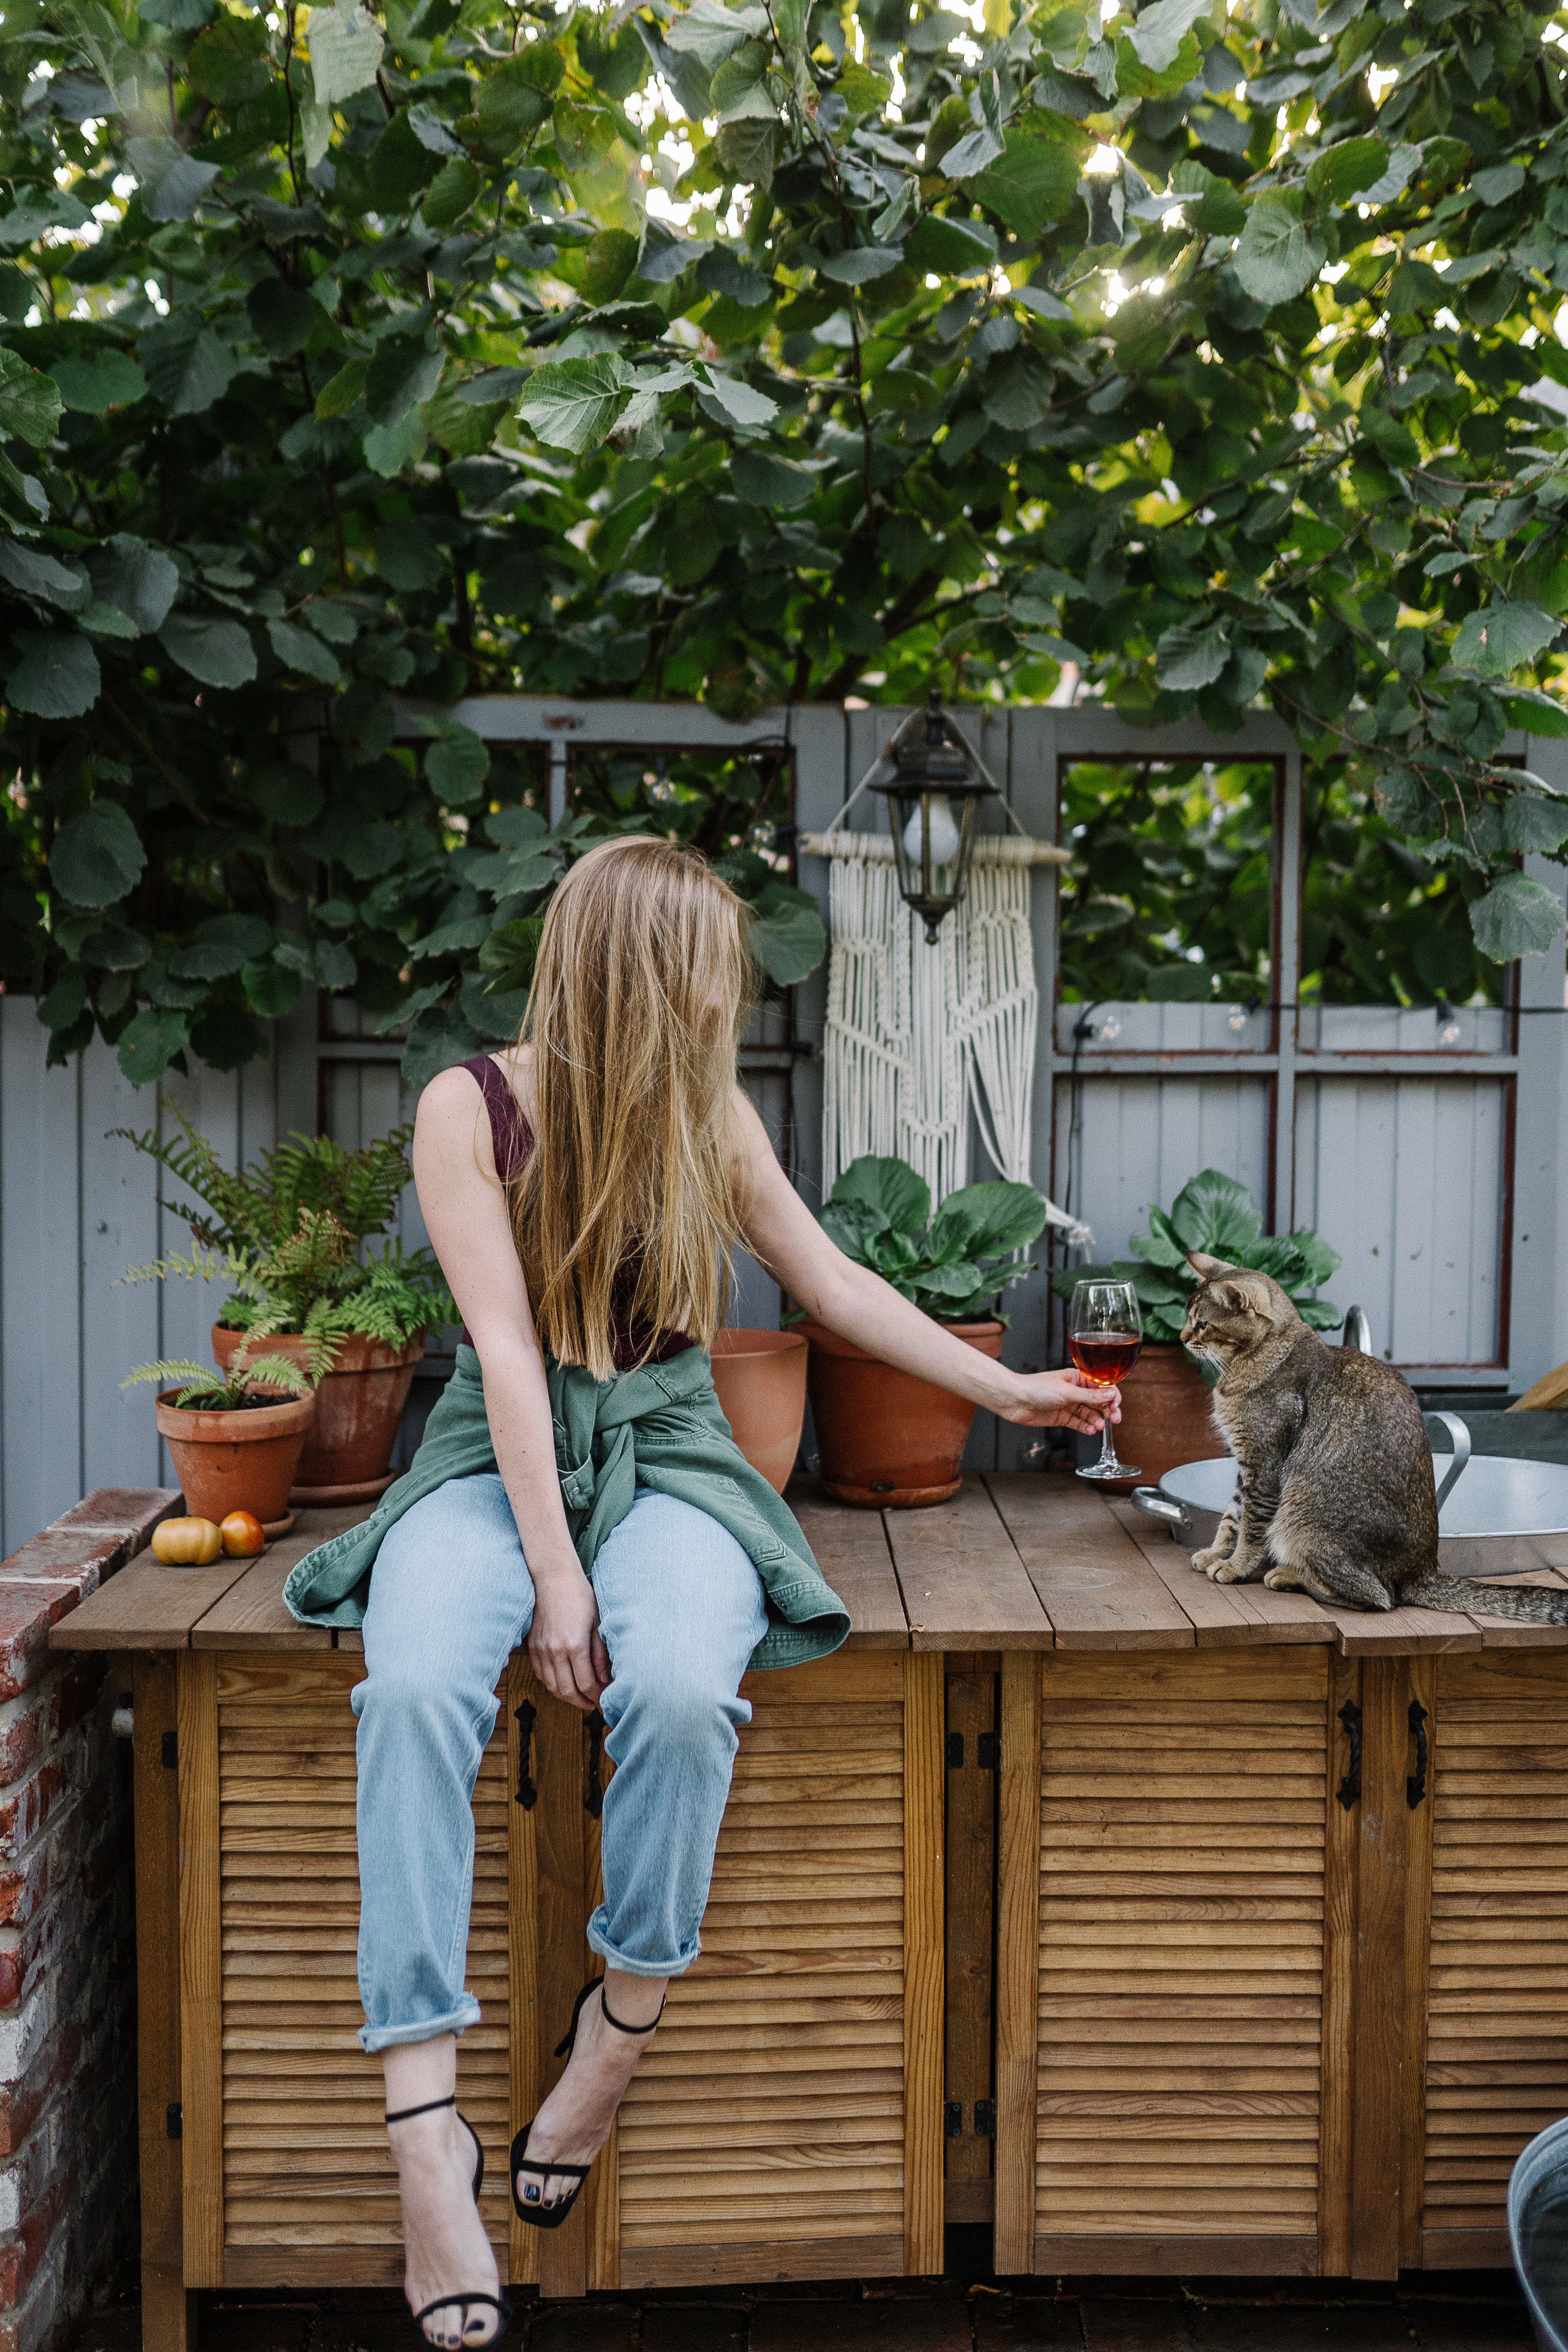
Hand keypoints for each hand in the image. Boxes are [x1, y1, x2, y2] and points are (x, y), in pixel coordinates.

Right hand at [528, 1572, 610, 1710]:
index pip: (586, 1684)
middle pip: (568, 1691)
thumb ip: (600, 1654)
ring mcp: (541, 1650)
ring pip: (552, 1686)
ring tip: (580, 1698)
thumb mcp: (598, 1623)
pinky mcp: (532, 1647)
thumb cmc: (581, 1597)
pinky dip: (552, 1685)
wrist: (554, 1579)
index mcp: (575, 1646)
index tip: (605, 1699)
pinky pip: (541, 1675)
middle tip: (594, 1704)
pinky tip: (564, 1684)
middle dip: (583, 1702)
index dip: (597, 1696)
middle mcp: (555, 1651)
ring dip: (567, 1697)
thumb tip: (605, 1679)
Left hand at [1000, 1367, 1121, 1434]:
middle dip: (1108, 1410)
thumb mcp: (1066, 1392)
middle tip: (1114, 1419)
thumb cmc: (1036, 1388)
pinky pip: (1078, 1423)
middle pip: (1098, 1402)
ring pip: (1089, 1413)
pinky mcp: (1062, 1417)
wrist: (1015, 1400)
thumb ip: (1089, 1396)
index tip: (1116, 1405)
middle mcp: (1075, 1391)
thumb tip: (1111, 1395)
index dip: (1111, 1395)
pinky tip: (1090, 1430)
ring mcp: (1069, 1404)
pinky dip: (1085, 1427)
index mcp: (1078, 1378)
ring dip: (1096, 1420)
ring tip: (1098, 1426)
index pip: (1102, 1386)